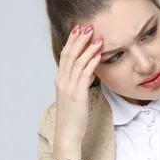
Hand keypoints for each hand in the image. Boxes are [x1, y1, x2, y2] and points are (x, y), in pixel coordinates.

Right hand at [54, 24, 102, 144]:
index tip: (79, 29)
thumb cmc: (73, 116)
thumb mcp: (75, 96)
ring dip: (88, 48)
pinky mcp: (77, 94)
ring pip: (77, 62)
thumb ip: (80, 82)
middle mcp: (62, 81)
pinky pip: (85, 74)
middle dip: (79, 39)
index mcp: (60, 80)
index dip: (72, 41)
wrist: (67, 132)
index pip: (66, 55)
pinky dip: (92, 62)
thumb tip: (91, 71)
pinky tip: (99, 55)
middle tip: (88, 27)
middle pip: (70, 55)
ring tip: (97, 37)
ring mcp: (69, 87)